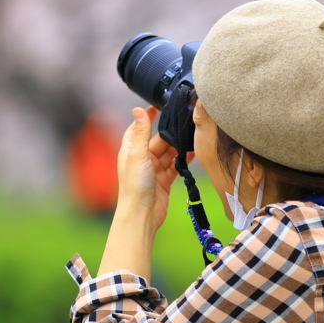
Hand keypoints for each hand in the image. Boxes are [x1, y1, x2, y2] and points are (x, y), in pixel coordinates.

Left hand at [116, 107, 182, 233]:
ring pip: (168, 153)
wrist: (142, 214)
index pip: (138, 128)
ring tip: (190, 139)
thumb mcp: (138, 154)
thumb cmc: (135, 186)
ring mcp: (153, 170)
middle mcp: (141, 159)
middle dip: (169, 134)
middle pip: (157, 140)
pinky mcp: (163, 180)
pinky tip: (192, 155)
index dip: (146, 118)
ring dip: (178, 147)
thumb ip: (141, 132)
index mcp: (131, 150)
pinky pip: (175, 166)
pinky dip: (183, 161)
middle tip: (183, 125)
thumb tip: (137, 110)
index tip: (157, 107)